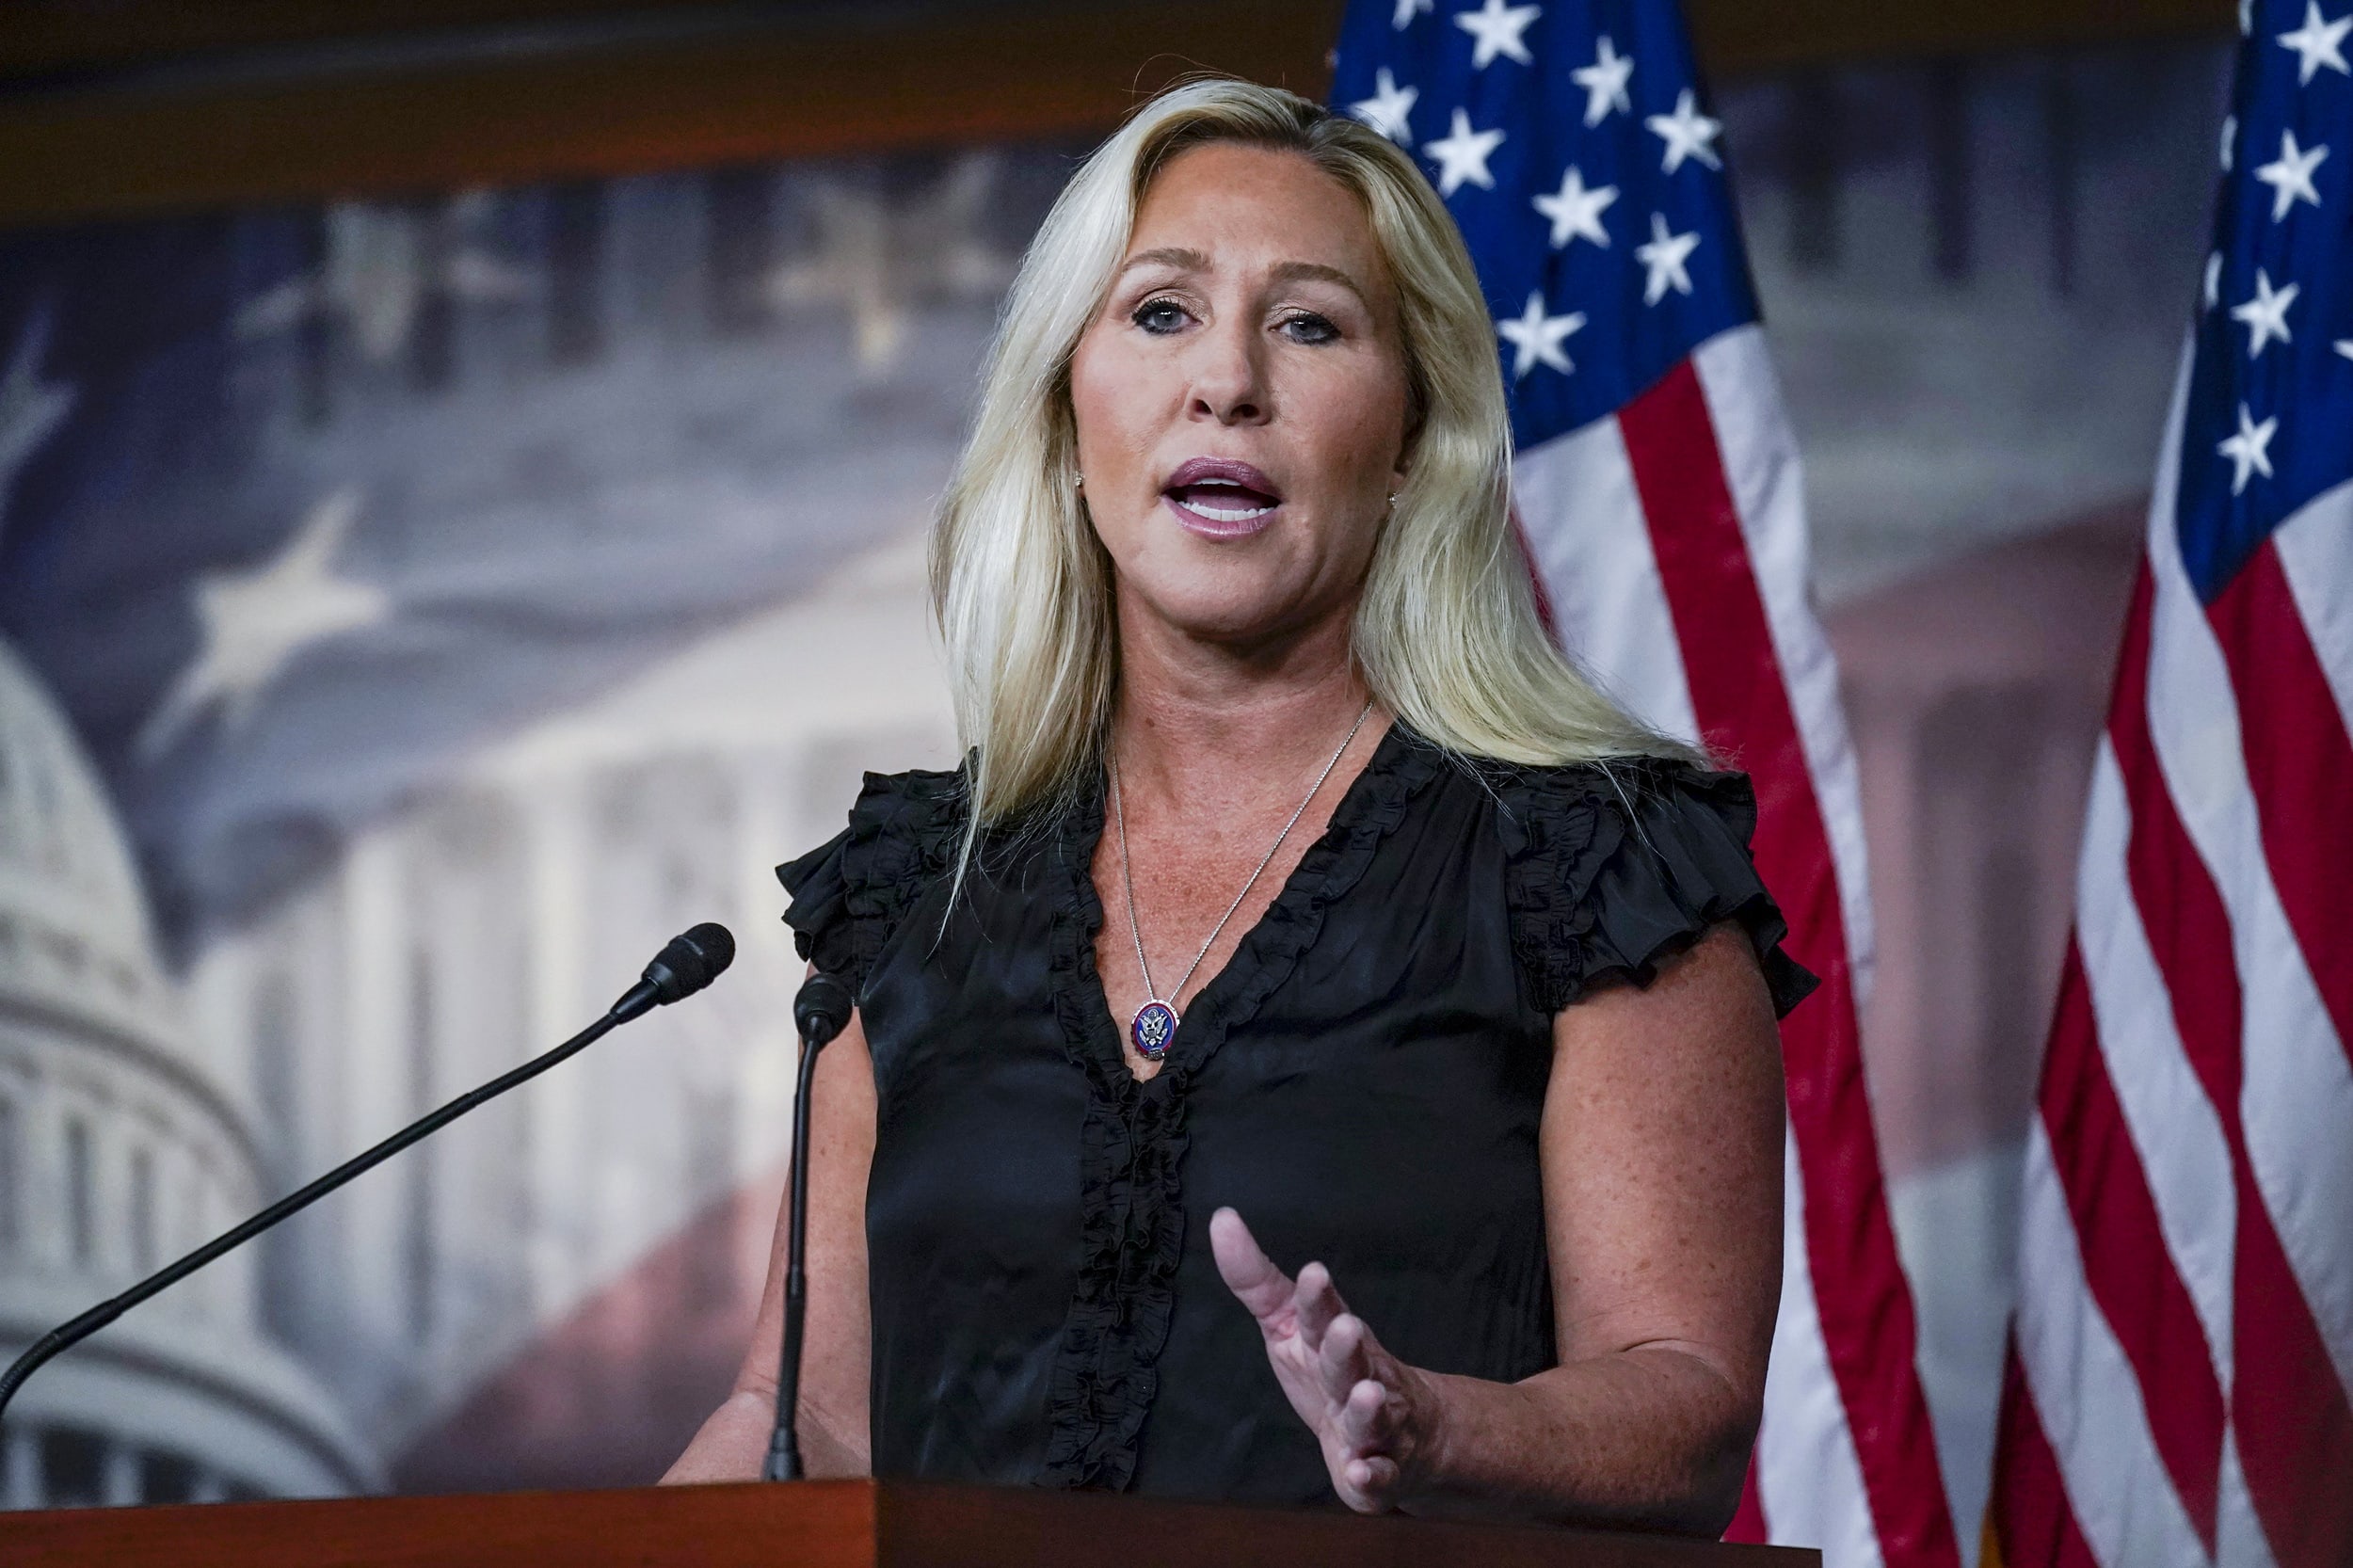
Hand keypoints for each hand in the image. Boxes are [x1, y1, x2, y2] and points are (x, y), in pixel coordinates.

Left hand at [1209, 1207, 1441, 1512]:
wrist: (1409, 1435)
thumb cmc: (1331, 1371)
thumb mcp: (1288, 1325)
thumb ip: (1256, 1279)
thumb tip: (1221, 1218)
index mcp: (1330, 1341)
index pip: (1322, 1314)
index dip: (1317, 1297)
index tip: (1313, 1273)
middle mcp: (1358, 1378)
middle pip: (1350, 1361)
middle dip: (1347, 1346)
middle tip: (1346, 1326)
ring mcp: (1373, 1427)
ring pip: (1372, 1416)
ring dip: (1368, 1406)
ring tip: (1366, 1392)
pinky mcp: (1379, 1472)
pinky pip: (1380, 1477)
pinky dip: (1375, 1477)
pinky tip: (1364, 1473)